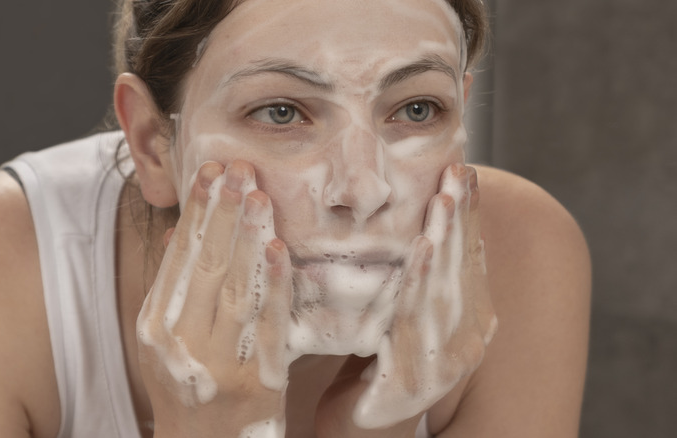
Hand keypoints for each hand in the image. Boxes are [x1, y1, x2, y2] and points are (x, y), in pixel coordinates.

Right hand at [136, 160, 293, 436]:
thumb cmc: (189, 387)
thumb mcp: (168, 339)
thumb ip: (174, 290)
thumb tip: (177, 235)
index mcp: (157, 324)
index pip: (179, 256)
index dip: (196, 211)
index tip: (210, 170)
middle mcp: (180, 340)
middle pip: (204, 263)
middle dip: (221, 211)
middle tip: (237, 166)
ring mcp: (217, 360)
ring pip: (233, 286)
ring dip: (246, 236)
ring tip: (256, 192)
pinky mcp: (255, 380)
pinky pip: (266, 324)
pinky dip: (273, 285)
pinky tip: (279, 249)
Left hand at [316, 163, 497, 436]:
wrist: (361, 425)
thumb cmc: (378, 360)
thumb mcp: (401, 311)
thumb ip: (415, 278)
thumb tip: (423, 228)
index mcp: (467, 324)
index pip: (471, 261)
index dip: (469, 216)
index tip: (466, 172)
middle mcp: (465, 343)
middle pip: (465, 270)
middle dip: (463, 217)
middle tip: (461, 170)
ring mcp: (443, 364)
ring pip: (447, 291)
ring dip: (448, 240)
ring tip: (446, 198)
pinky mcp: (412, 382)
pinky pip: (415, 323)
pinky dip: (420, 282)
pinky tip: (423, 250)